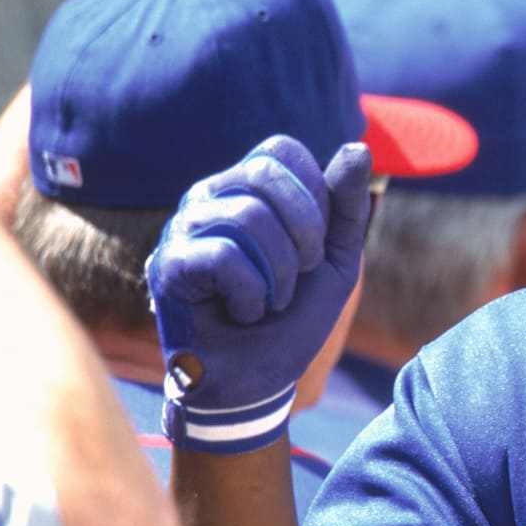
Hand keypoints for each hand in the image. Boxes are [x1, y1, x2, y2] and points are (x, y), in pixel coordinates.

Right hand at [149, 136, 369, 453]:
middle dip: (303, 231)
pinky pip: (223, 258)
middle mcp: (207, 197)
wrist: (259, 378)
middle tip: (301, 273)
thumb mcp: (336, 258)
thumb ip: (347, 205)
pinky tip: (245, 313)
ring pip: (246, 217)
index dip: (314, 193)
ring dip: (280, 272)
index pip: (281, 149)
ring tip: (273, 300)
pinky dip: (253, 294)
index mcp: (245, 187)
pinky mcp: (168, 266)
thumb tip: (357, 148)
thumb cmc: (294, 316)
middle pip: (264, 175)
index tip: (318, 242)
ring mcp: (181, 228)